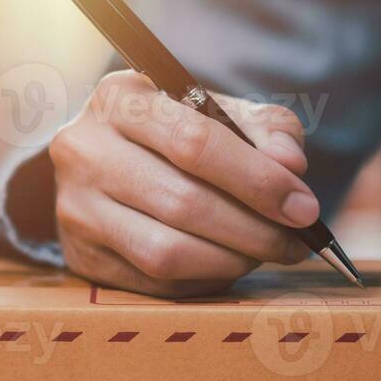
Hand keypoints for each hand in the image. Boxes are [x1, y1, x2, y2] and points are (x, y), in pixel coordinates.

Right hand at [48, 70, 317, 297]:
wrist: (102, 162)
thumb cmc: (172, 132)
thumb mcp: (217, 111)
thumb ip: (264, 128)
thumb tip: (291, 166)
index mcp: (120, 97)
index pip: (194, 142)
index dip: (257, 180)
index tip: (304, 208)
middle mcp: (85, 149)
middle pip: (182, 202)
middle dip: (254, 230)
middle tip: (295, 243)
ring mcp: (75, 206)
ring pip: (166, 252)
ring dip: (231, 261)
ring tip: (263, 253)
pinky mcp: (79, 255)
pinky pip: (154, 282)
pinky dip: (204, 280)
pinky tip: (228, 264)